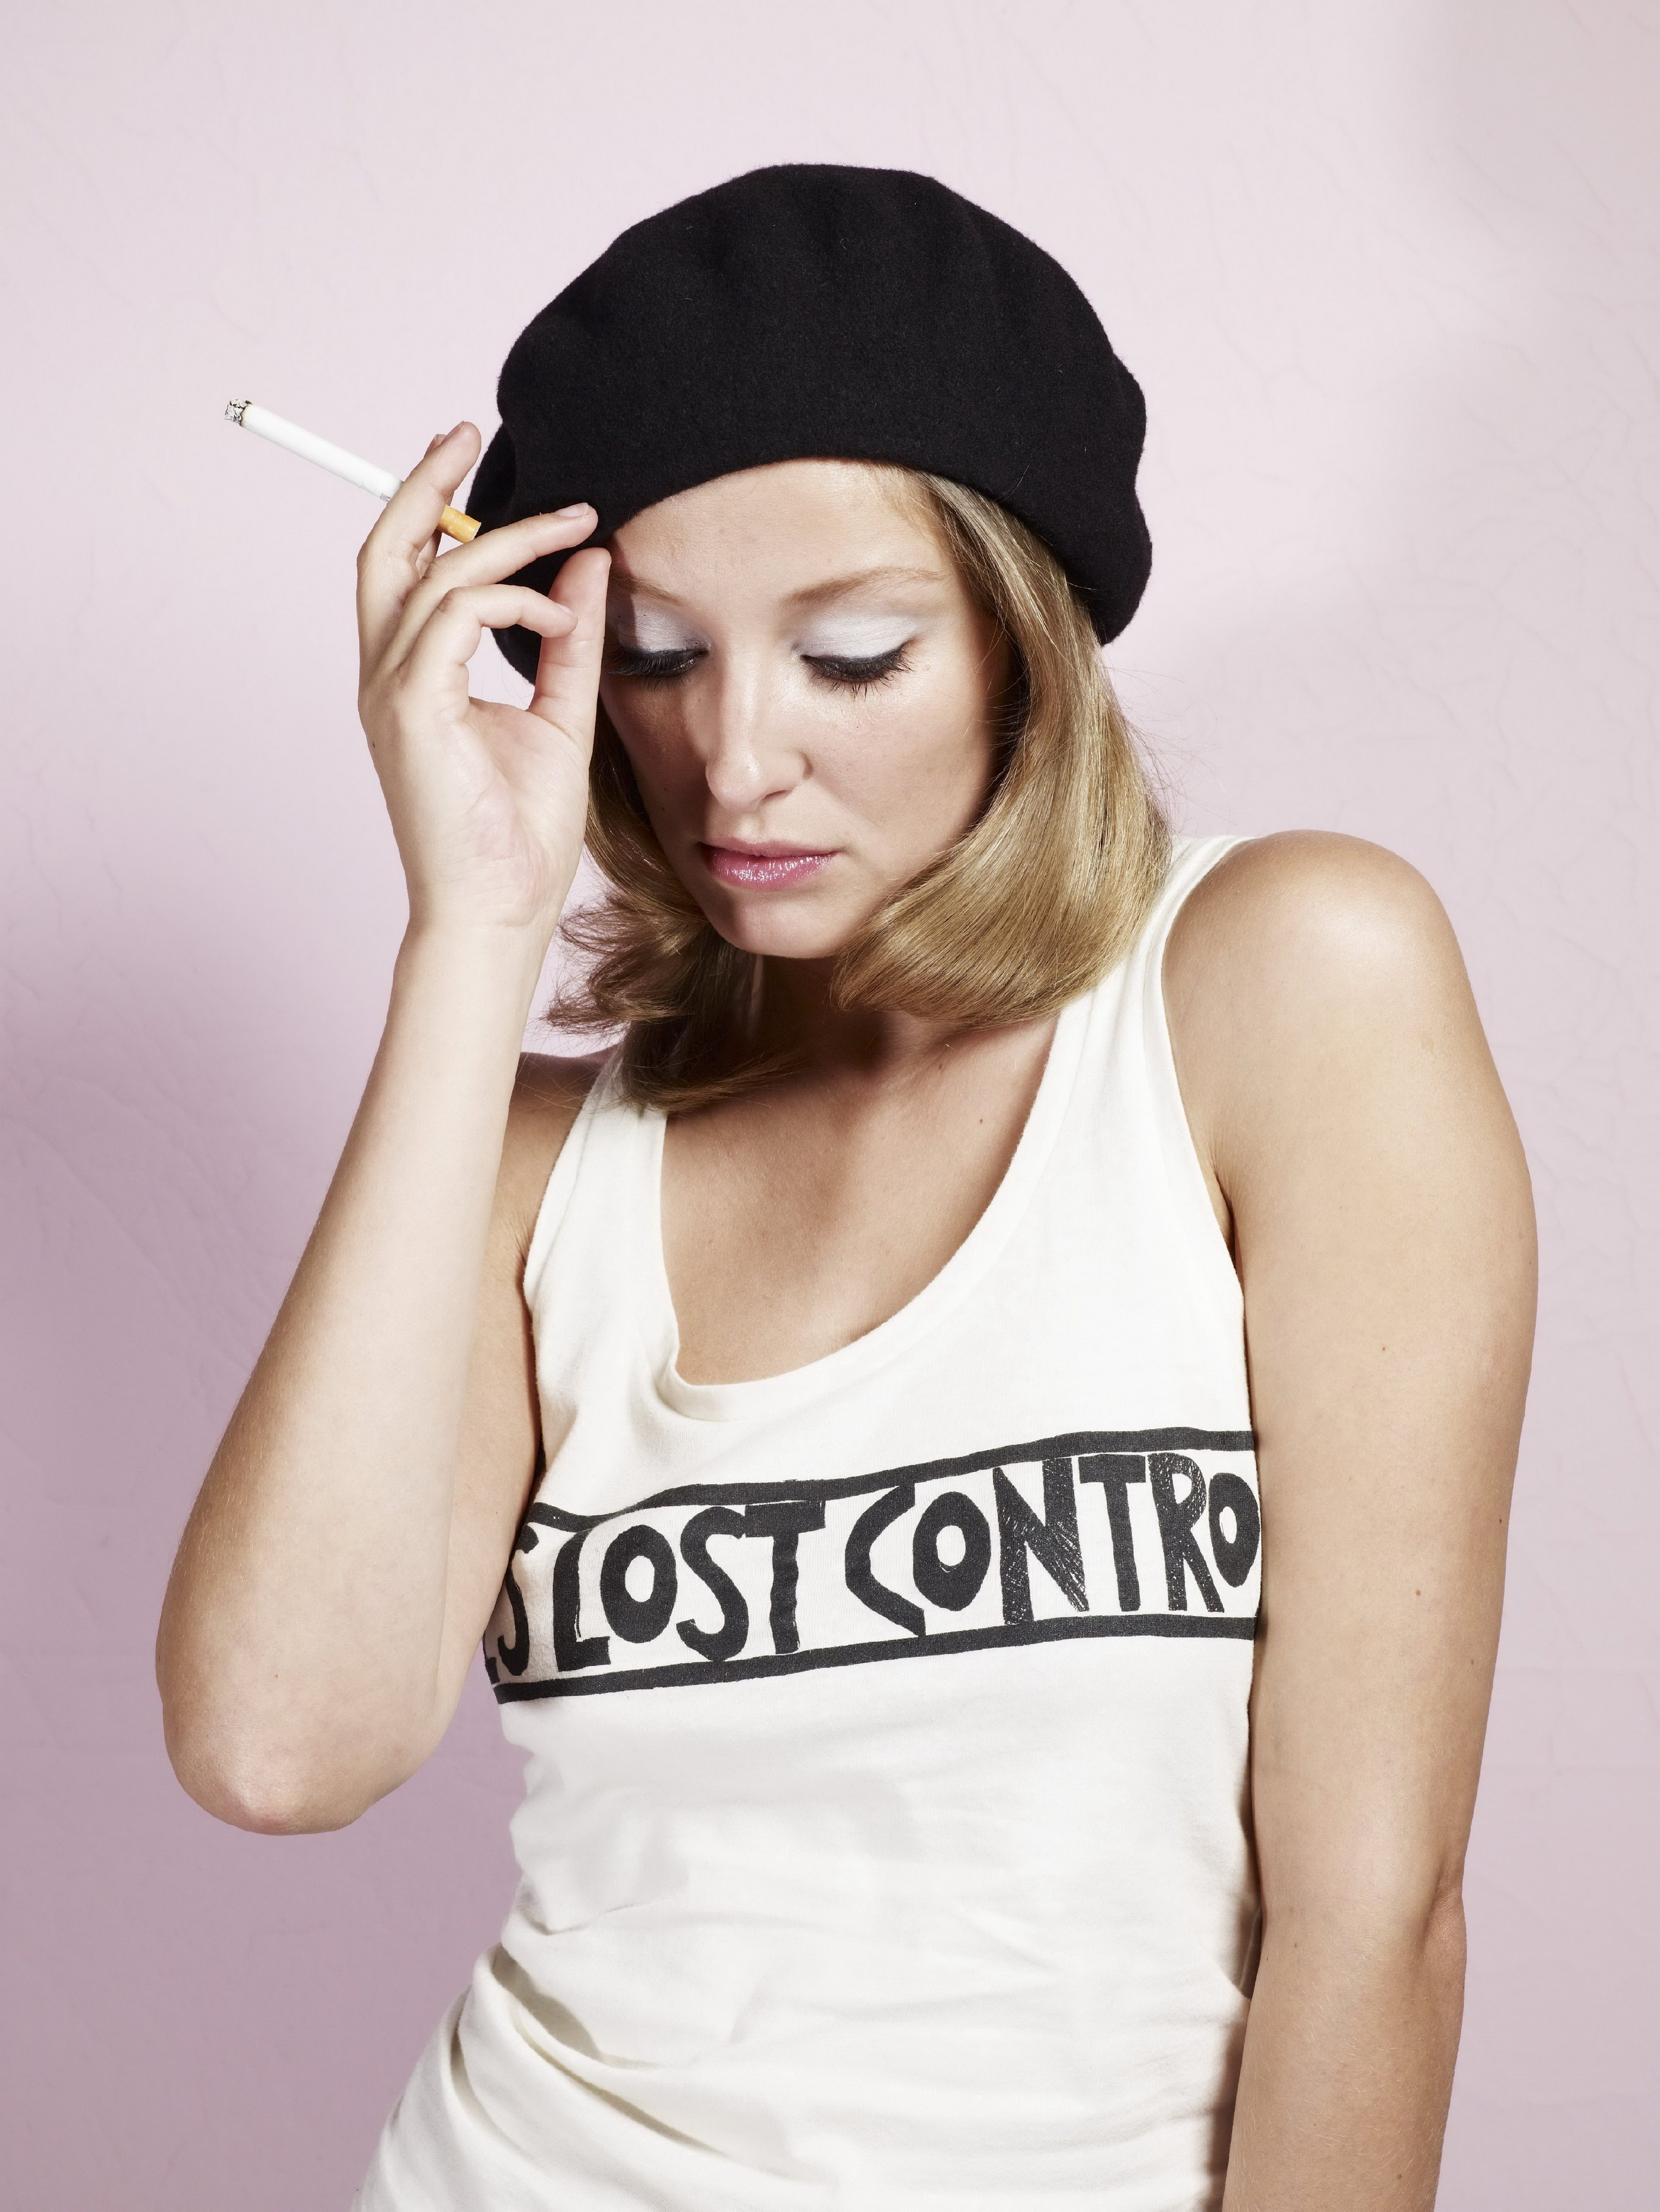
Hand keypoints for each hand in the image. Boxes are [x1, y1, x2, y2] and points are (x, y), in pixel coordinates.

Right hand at [355, 422, 610, 943]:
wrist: (499, 912)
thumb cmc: (519, 835)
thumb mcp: (560, 717)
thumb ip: (570, 641)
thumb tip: (589, 564)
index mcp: (414, 678)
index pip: (408, 571)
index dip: (432, 508)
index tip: (476, 464)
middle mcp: (389, 676)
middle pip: (385, 549)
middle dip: (422, 482)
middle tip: (465, 432)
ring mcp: (393, 691)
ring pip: (431, 572)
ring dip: (506, 538)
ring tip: (573, 524)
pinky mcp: (413, 709)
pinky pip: (454, 615)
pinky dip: (509, 597)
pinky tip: (558, 612)